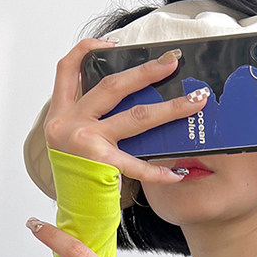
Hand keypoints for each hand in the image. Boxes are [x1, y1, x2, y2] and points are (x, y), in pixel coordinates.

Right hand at [43, 38, 208, 186]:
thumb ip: (92, 118)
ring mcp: (83, 143)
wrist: (73, 214)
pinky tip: (178, 172)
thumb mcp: (73, 142)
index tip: (113, 43)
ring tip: (196, 101)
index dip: (86, 50)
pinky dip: (160, 170)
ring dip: (170, 108)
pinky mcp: (100, 164)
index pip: (66, 70)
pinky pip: (138, 164)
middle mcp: (68, 124)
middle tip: (173, 62)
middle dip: (146, 71)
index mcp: (60, 115)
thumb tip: (133, 96)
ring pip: (135, 117)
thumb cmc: (79, 177)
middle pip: (112, 87)